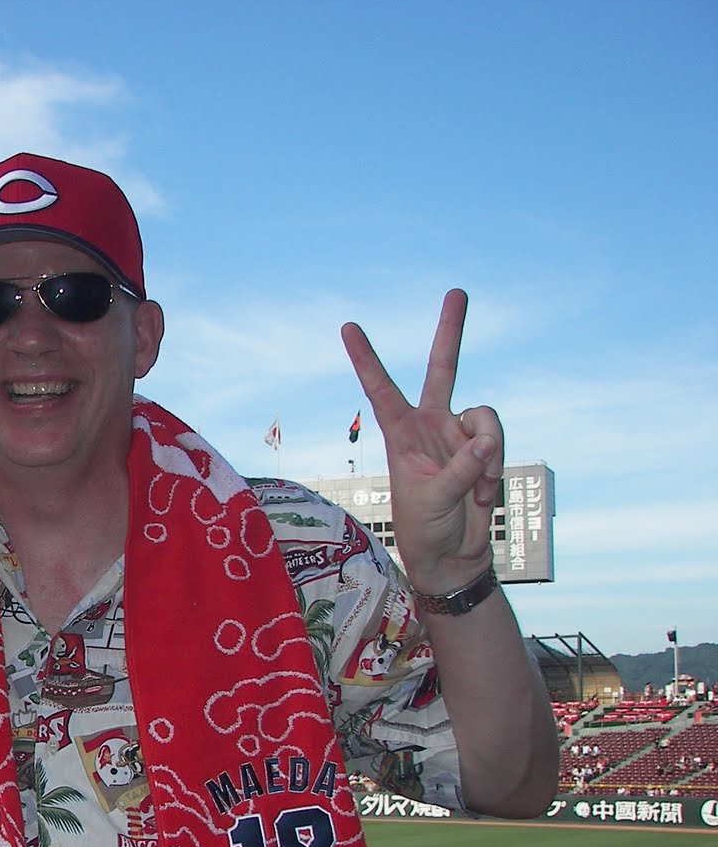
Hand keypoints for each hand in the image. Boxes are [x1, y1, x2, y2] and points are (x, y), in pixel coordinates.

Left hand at [341, 289, 501, 595]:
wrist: (451, 555)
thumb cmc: (425, 529)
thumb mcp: (433, 500)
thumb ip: (461, 469)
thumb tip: (485, 442)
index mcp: (401, 433)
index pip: (380, 388)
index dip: (366, 358)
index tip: (348, 326)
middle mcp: (431, 425)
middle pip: (443, 368)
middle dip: (451, 331)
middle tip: (458, 291)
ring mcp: (460, 434)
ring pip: (486, 417)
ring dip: (489, 451)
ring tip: (477, 488)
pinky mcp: (485, 449)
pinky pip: (498, 442)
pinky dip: (496, 468)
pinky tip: (483, 494)